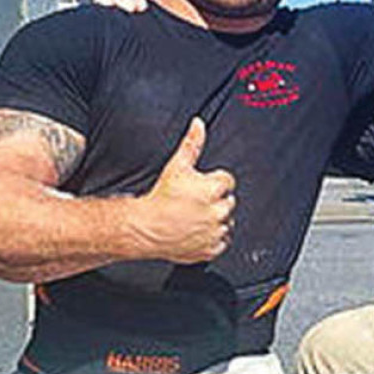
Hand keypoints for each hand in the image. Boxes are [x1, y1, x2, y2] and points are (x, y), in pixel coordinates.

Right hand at [131, 118, 235, 262]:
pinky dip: (212, 238)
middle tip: (194, 202)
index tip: (200, 187)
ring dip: (215, 219)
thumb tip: (199, 124)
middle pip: (228, 201)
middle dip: (215, 200)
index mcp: (214, 189)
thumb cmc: (160, 197)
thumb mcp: (176, 166)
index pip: (227, 181)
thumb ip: (192, 143)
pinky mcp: (210, 249)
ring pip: (226, 222)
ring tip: (193, 216)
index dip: (213, 182)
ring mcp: (214, 231)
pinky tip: (196, 231)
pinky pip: (221, 242)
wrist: (145, 228)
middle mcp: (218, 211)